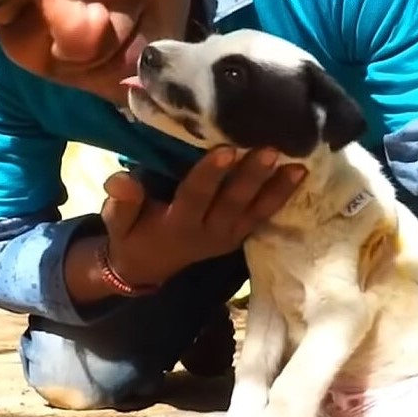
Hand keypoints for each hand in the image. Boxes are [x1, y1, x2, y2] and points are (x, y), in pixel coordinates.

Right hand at [101, 146, 305, 285]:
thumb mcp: (119, 223)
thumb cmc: (132, 236)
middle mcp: (208, 233)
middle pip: (232, 203)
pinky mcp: (238, 236)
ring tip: (299, 165)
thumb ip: (120, 203)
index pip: (195, 197)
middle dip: (251, 177)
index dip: (209, 175)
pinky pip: (261, 217)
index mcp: (177, 226)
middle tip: (270, 150)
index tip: (224, 149)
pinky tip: (299, 176)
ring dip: (276, 189)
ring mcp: (227, 236)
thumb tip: (120, 180)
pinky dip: (280, 198)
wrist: (148, 266)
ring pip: (254, 212)